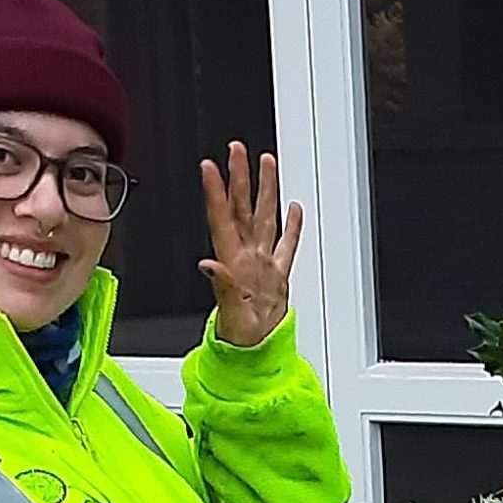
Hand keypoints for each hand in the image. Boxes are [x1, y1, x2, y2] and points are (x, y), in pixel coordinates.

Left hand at [198, 141, 303, 347]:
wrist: (255, 352)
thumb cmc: (239, 336)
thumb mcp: (229, 312)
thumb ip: (220, 285)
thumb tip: (208, 265)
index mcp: (232, 262)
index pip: (222, 218)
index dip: (216, 192)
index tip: (210, 167)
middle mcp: (245, 256)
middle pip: (243, 208)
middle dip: (240, 177)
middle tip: (236, 150)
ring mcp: (262, 263)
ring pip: (264, 217)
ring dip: (265, 190)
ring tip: (266, 163)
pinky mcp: (278, 274)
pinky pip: (287, 244)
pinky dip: (291, 225)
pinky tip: (294, 208)